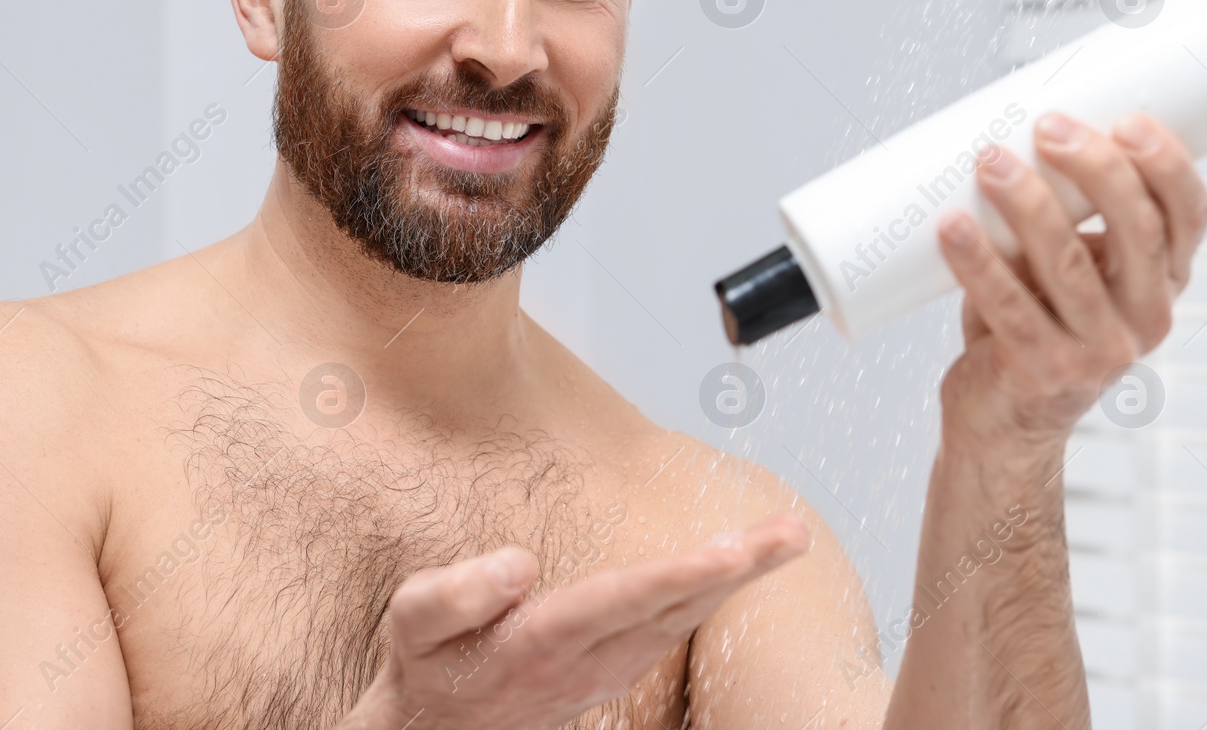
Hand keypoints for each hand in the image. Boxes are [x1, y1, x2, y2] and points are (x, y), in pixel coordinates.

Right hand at [337, 513, 810, 729]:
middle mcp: (585, 662)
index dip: (683, 572)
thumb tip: (519, 563)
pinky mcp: (607, 674)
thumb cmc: (423, 669)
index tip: (733, 550)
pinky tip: (732, 573)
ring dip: (734, 580)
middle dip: (737, 568)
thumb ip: (461, 592)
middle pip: (673, 607)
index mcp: (540, 642)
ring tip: (782, 540)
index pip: (624, 599)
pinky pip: (669, 631)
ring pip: (680, 622)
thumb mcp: (413, 623)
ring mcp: (602, 673)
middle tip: (792, 532)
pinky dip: (706, 599)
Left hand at [935, 112, 1206, 448]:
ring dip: (1027, 204)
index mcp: (1161, 283)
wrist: (1003, 419)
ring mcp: (1096, 350)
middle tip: (1047, 128)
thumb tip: (1013, 131)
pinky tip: (950, 227)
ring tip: (989, 162)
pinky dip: (976, 260)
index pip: (1188, 216)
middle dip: (1094, 168)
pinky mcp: (1042, 370)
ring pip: (1067, 263)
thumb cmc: (1032, 325)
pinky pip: (1008, 305)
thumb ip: (1060, 216)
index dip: (1167, 165)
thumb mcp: (1066, 269)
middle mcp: (1143, 318)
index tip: (1127, 120)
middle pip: (1136, 229)